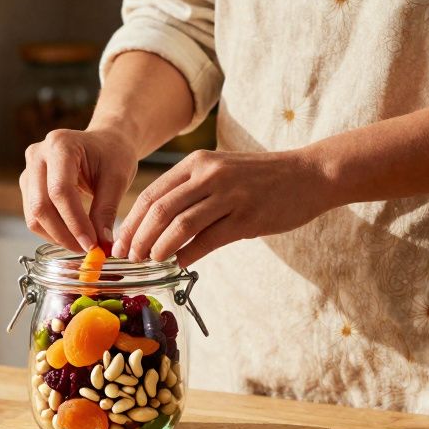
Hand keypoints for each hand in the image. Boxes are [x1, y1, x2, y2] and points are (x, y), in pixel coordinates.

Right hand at [20, 129, 139, 251]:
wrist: (103, 143)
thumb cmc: (112, 154)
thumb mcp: (117, 179)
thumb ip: (106, 210)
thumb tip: (101, 244)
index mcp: (60, 145)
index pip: (60, 191)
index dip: (75, 222)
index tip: (92, 244)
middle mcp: (37, 155)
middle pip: (41, 205)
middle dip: (64, 234)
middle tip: (87, 250)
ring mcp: (29, 170)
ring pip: (34, 215)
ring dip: (57, 236)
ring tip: (82, 244)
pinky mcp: (28, 185)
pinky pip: (33, 215)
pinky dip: (52, 231)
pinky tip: (72, 236)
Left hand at [112, 149, 336, 265]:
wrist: (308, 175)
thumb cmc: (260, 178)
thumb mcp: (220, 172)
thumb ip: (190, 192)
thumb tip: (155, 226)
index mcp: (197, 163)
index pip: (151, 194)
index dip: (130, 222)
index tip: (119, 243)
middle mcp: (209, 175)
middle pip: (159, 209)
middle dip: (138, 237)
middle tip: (129, 259)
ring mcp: (229, 195)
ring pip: (180, 225)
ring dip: (159, 248)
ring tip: (150, 263)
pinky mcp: (247, 217)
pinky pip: (209, 240)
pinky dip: (188, 255)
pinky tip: (178, 265)